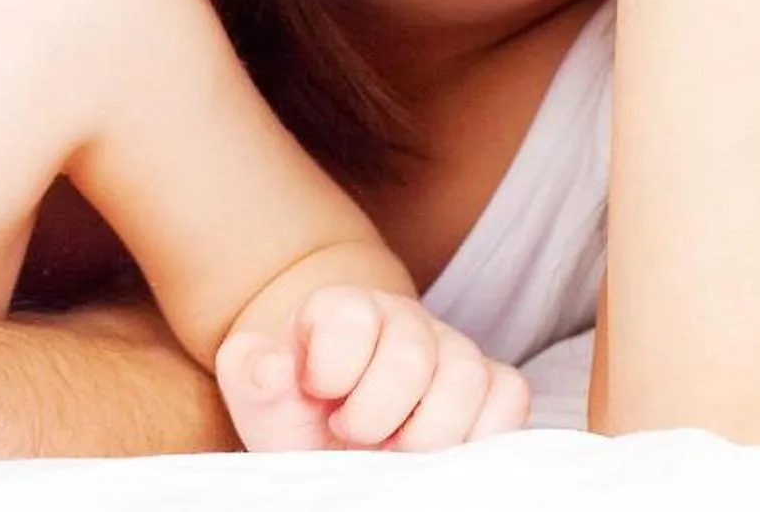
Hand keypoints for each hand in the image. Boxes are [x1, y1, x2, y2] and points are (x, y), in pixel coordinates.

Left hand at [214, 286, 528, 451]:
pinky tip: (438, 451)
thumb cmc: (298, 413)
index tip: (318, 396)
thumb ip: (249, 372)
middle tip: (352, 434)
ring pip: (466, 377)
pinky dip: (478, 434)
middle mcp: (404, 318)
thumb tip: (273, 364)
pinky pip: (509, 397)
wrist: (335, 440)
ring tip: (394, 449)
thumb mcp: (258, 396)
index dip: (330, 372)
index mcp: (343, 307)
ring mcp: (454, 348)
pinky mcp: (493, 382)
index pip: (349, 317)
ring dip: (425, 435)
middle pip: (410, 357)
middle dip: (374, 416)